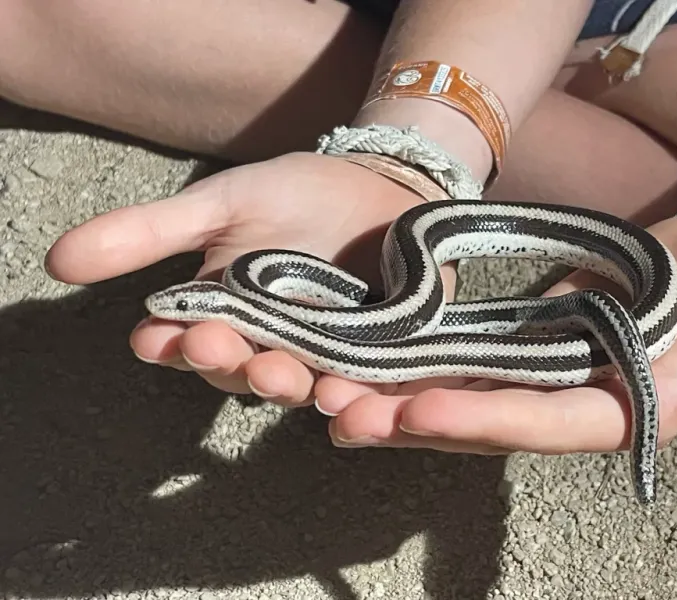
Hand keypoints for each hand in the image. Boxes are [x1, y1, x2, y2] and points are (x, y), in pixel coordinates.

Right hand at [46, 152, 444, 403]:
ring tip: (282, 376)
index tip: (155, 337)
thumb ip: (152, 233)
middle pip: (246, 372)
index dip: (174, 344)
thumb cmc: (297, 194)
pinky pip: (367, 389)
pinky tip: (348, 397)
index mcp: (229, 320)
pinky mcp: (382, 362)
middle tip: (223, 349)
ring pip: (303, 385)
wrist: (383, 184)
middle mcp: (273, 350)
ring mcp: (328, 360)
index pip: (191, 344)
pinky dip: (357, 398)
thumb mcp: (222, 205)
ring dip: (289, 386)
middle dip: (232, 364)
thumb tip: (57, 260)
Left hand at [314, 215, 676, 510]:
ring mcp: (545, 368)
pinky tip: (365, 353)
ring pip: (460, 384)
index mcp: (626, 409)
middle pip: (481, 415)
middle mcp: (573, 399)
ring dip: (395, 389)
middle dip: (409, 417)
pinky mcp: (528, 333)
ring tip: (322, 388)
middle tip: (334, 412)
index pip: (545, 424)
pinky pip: (465, 347)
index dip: (485, 421)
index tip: (418, 412)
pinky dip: (418, 352)